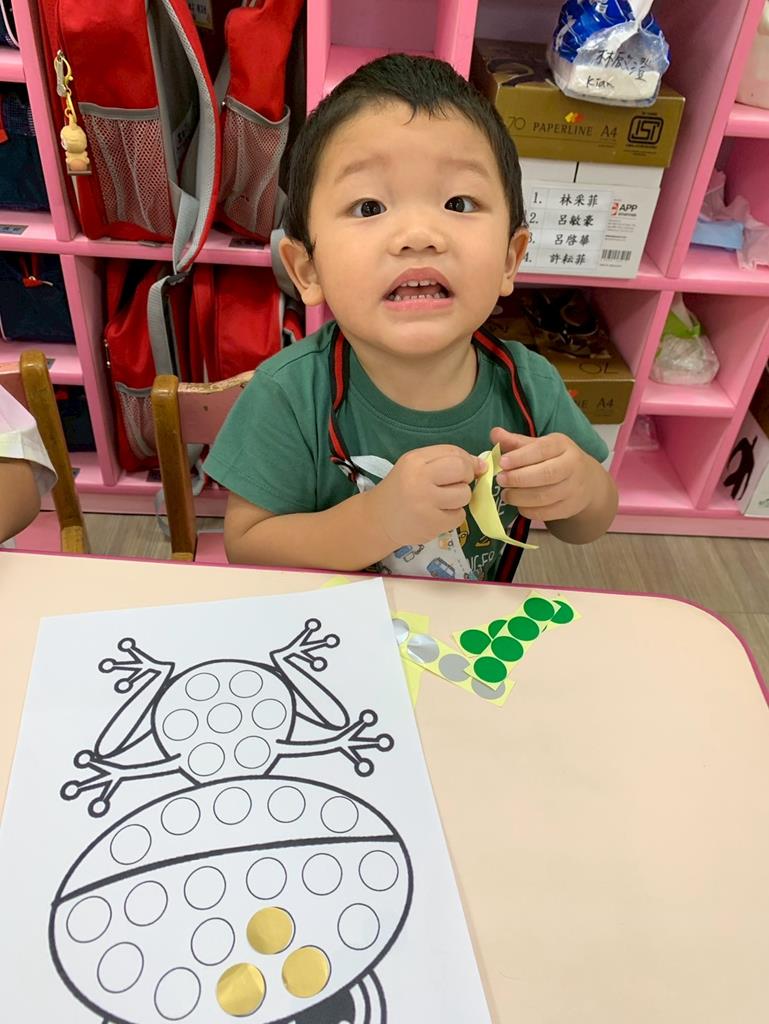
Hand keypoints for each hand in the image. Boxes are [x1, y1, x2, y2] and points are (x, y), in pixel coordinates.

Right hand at [367, 445, 485, 547]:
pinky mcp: (431, 524)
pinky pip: (459, 516)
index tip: (467, 469)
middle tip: (457, 484)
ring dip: (460, 498)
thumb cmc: (401, 489)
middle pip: (462, 470)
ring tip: (443, 501)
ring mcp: (425, 503)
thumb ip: (446, 461)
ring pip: (464, 495)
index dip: (467, 460)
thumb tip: (481, 465)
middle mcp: (419, 479)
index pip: (453, 453)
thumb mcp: (415, 466)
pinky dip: (453, 516)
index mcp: (414, 460)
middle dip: (467, 477)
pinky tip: (438, 515)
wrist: (378, 519)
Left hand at [491, 427, 596, 521]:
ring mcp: (574, 488)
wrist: (586, 480)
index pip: (541, 449)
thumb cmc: (554, 459)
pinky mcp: (570, 507)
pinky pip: (546, 513)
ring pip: (545, 496)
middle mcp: (572, 465)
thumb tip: (495, 434)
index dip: (520, 457)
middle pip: (546, 474)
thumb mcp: (538, 446)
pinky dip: (528, 510)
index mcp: (562, 445)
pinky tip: (519, 505)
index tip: (502, 462)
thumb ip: (516, 442)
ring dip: (520, 497)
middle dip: (518, 478)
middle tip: (500, 480)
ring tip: (506, 494)